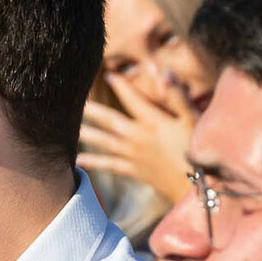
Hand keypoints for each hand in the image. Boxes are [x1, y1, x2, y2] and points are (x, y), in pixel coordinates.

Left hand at [77, 74, 198, 204]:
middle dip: (90, 109)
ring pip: (104, 142)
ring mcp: (134, 155)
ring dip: (85, 133)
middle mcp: (138, 137)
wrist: (197, 188)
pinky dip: (94, 163)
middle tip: (69, 99)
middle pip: (109, 120)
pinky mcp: (134, 170)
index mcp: (154, 122)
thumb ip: (177, 96)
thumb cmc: (199, 152)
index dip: (120, 85)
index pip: (133, 99)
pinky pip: (110, 165)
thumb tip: (164, 71)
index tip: (106, 73)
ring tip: (63, 126)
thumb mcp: (193, 121)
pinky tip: (77, 161)